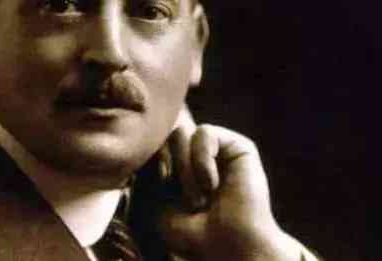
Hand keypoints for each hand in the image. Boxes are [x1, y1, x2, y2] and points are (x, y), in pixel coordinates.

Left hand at [157, 124, 305, 260]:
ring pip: (179, 133)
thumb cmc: (192, 233)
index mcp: (174, 165)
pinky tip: (212, 185)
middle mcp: (194, 154)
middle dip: (168, 170)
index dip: (148, 166)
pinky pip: (204, 133)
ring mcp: (216, 149)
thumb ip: (145, 168)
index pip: (150, 145)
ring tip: (200, 199)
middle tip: (186, 203)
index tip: (162, 195)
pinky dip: (202, 160)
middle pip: (162, 137)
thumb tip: (148, 140)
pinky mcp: (237, 146)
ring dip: (185, 170)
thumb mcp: (153, 201)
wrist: (229, 248)